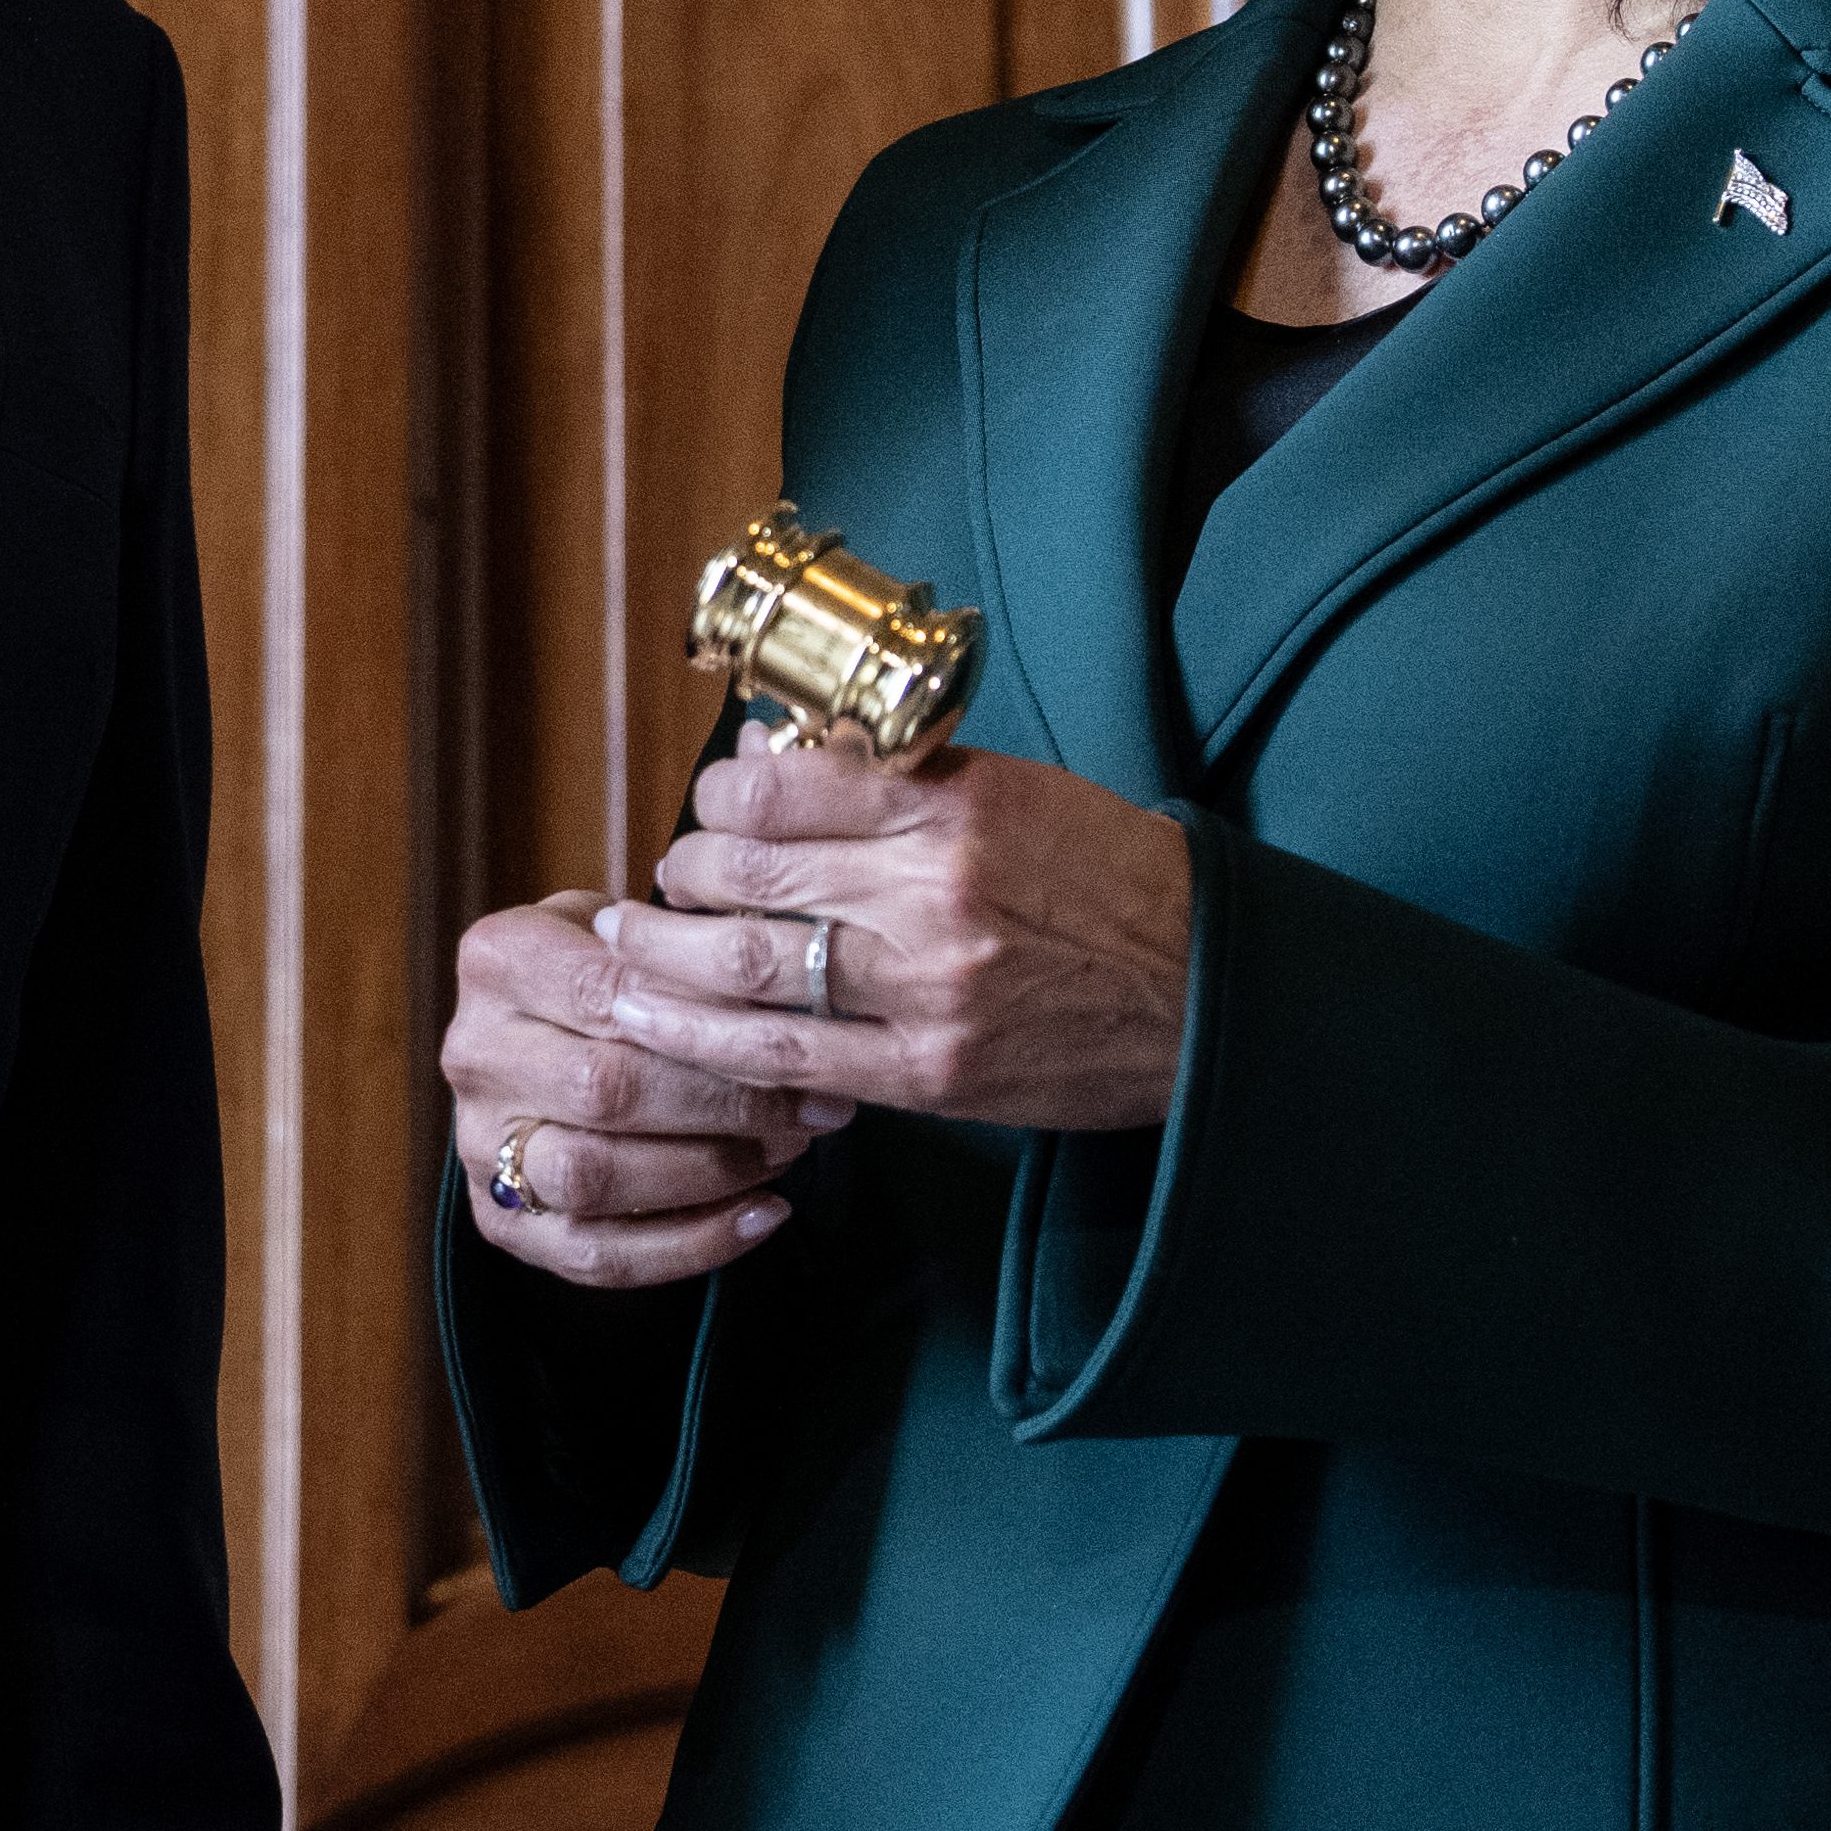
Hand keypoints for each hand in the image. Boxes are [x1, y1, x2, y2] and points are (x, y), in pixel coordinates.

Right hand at [444, 887, 854, 1287]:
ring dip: (710, 1173)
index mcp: (499, 959)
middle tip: (811, 1108)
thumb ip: (684, 951)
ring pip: (595, 1178)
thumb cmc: (607, 967)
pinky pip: (596, 1255)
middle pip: (606, 1091)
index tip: (796, 1041)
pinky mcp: (500, 1221)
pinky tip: (763, 1216)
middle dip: (726, 1106)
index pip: (611, 995)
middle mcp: (475, 1052)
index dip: (710, 1022)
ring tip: (787, 1152)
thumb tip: (786, 992)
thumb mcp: (632, 929)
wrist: (537, 1027)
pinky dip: (690, 1245)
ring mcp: (478, 1143)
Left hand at [594, 728, 1192, 1133]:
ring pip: (746, 970)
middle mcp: (931, 892)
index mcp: (951, 806)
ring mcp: (926, 989)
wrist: (1204, 990)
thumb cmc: (1106, 877)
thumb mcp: (1009, 791)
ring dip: (664, 964)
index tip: (710, 810)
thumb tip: (765, 758)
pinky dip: (716, 1048)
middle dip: (680, 878)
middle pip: (746, 877)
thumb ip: (888, 778)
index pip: (779, 790)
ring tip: (625, 957)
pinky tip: (668, 1035)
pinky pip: (790, 1061)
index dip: (718, 799)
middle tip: (657, 887)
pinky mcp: (929, 1072)